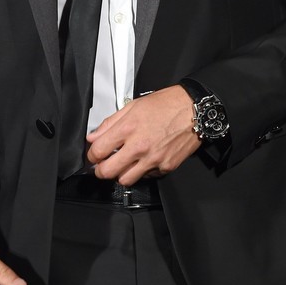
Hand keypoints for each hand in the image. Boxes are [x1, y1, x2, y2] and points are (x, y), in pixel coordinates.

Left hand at [86, 85, 200, 185]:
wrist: (194, 109)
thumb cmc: (166, 104)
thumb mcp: (133, 106)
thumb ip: (110, 123)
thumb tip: (94, 136)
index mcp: (128, 128)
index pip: (98, 151)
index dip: (91, 155)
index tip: (93, 155)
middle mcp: (139, 146)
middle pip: (107, 171)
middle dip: (100, 170)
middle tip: (103, 165)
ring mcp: (153, 159)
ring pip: (125, 180)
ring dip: (120, 174)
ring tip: (124, 164)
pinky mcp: (166, 167)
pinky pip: (146, 177)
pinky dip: (142, 171)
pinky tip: (144, 160)